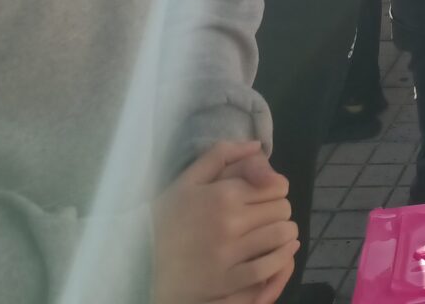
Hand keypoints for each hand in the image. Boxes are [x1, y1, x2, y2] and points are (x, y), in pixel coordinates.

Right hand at [153, 142, 297, 303]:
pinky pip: (268, 266)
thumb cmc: (166, 218)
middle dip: (279, 210)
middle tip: (267, 216)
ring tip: (276, 234)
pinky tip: (277, 254)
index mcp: (222, 193)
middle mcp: (229, 221)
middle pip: (282, 209)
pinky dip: (281, 258)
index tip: (266, 195)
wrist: (139, 262)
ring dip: (284, 234)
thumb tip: (257, 145)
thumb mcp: (187, 180)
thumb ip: (222, 155)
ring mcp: (228, 253)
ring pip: (280, 235)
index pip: (277, 185)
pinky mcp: (226, 280)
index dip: (276, 189)